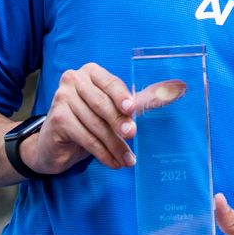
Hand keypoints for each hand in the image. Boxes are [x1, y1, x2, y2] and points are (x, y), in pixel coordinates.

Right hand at [27, 65, 185, 173]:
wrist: (56, 143)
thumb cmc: (90, 120)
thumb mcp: (116, 109)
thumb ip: (141, 100)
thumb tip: (177, 89)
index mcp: (91, 72)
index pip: (110, 82)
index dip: (121, 96)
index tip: (132, 109)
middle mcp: (73, 80)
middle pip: (102, 103)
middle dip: (119, 122)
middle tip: (132, 135)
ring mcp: (62, 98)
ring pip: (95, 124)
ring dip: (114, 144)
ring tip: (128, 159)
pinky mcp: (57, 119)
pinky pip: (84, 137)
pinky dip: (101, 152)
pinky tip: (112, 162)